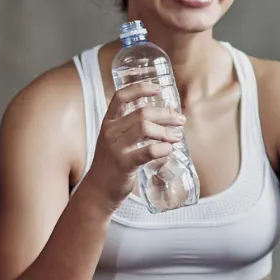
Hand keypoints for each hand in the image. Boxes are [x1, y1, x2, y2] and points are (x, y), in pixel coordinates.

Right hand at [85, 80, 186, 208]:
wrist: (98, 190)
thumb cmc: (112, 164)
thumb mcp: (115, 141)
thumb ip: (131, 128)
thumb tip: (163, 119)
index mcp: (108, 123)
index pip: (121, 97)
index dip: (140, 89)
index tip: (158, 89)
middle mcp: (110, 132)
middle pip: (142, 113)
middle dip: (166, 114)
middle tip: (180, 120)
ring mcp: (116, 148)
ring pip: (145, 128)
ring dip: (166, 132)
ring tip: (177, 137)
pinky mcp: (123, 164)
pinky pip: (148, 151)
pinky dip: (163, 148)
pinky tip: (169, 150)